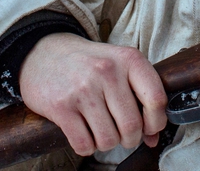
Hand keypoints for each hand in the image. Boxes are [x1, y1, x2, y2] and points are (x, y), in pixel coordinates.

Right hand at [18, 33, 167, 156]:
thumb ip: (140, 97)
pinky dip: (86, 146)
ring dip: (106, 143)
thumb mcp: (118, 67)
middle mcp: (107, 71)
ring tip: (99, 130)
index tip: (149, 127)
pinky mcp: (61, 107)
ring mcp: (83, 89)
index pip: (156, 99)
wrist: (43, 53)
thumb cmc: (88, 64)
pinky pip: (84, 145)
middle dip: (129, 138)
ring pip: (109, 140)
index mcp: (128, 59)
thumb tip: (153, 138)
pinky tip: (83, 132)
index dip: (156, 121)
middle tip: (121, 133)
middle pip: (132, 126)